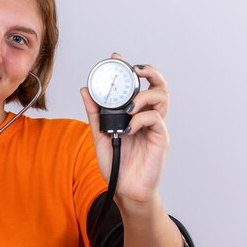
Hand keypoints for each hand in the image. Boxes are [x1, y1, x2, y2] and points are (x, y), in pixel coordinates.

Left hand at [80, 53, 169, 204]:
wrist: (124, 190)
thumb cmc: (116, 164)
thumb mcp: (99, 135)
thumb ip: (95, 113)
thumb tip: (85, 90)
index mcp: (134, 113)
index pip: (137, 85)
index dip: (130, 68)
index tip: (116, 57)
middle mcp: (147, 116)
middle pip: (158, 85)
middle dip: (149, 71)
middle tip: (135, 70)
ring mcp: (155, 126)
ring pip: (162, 97)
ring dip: (144, 96)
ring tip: (129, 106)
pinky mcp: (160, 138)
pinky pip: (156, 119)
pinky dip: (141, 118)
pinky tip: (130, 127)